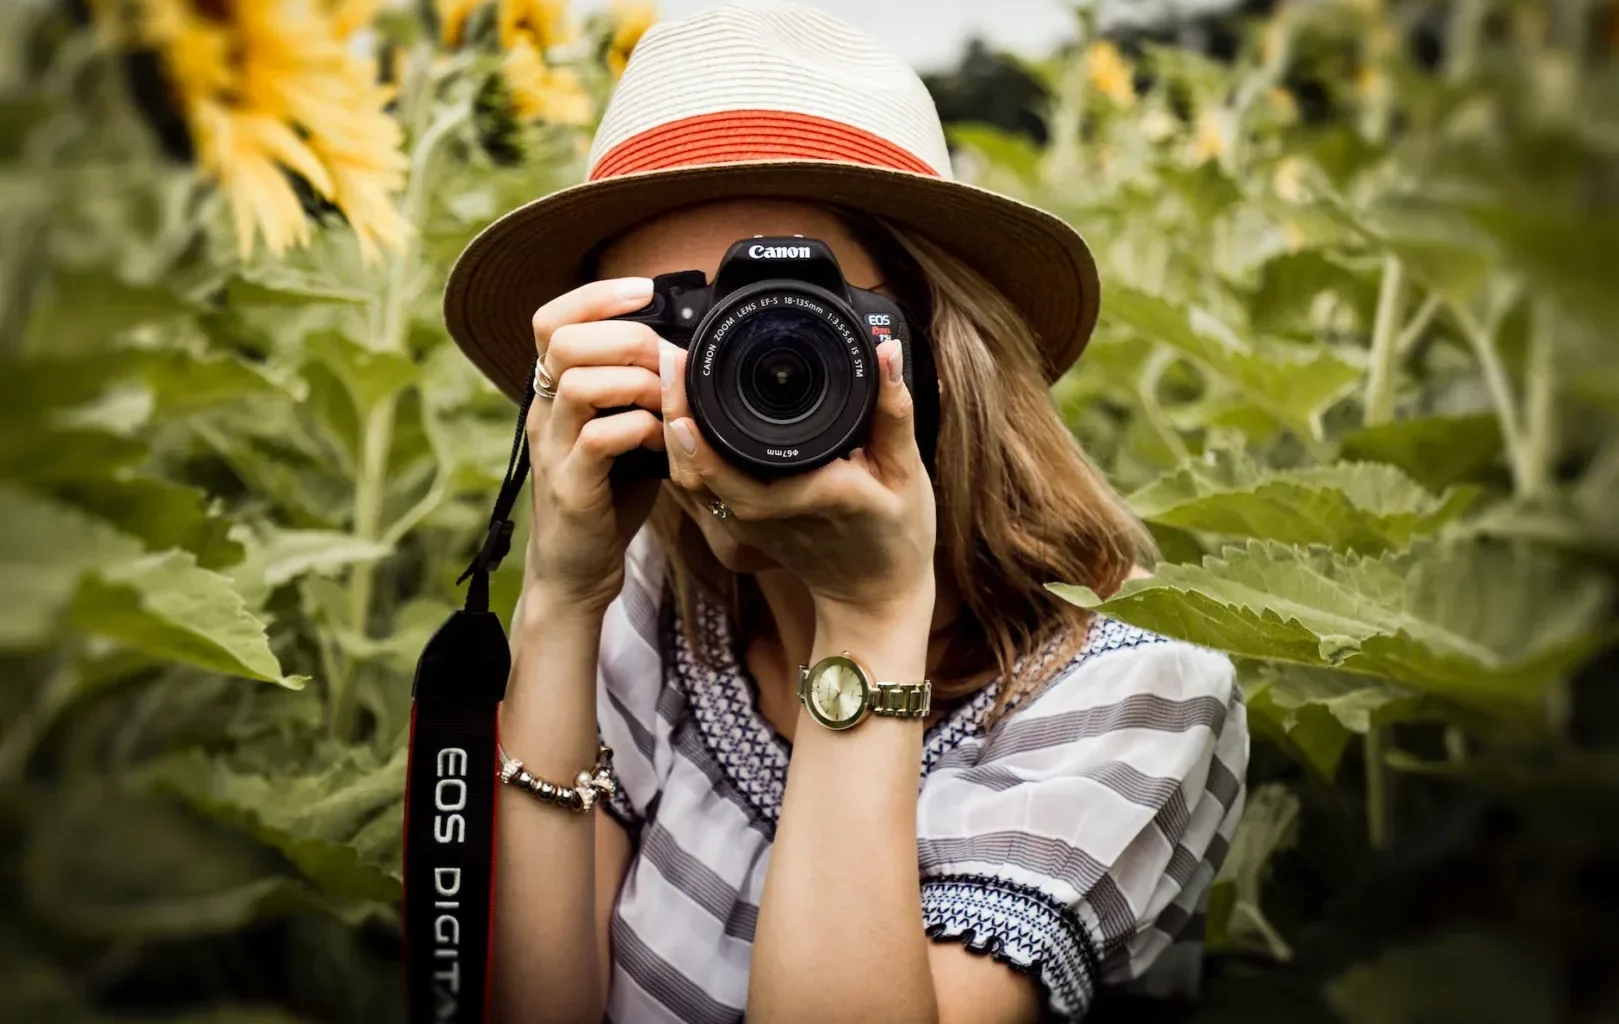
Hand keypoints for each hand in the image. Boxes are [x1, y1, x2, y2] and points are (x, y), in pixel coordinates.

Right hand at [523, 277, 665, 615]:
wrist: (575, 570)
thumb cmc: (607, 495)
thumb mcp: (622, 430)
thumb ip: (640, 392)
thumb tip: (686, 352)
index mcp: (553, 392)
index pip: (550, 319)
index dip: (595, 295)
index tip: (644, 289)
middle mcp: (543, 413)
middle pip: (564, 341)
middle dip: (627, 337)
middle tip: (667, 360)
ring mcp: (552, 450)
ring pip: (579, 383)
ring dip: (637, 383)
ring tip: (667, 402)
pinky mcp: (570, 487)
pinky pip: (599, 438)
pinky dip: (640, 429)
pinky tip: (661, 442)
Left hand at [660, 338, 936, 628]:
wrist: (874, 595)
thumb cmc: (896, 536)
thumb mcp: (906, 472)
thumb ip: (893, 410)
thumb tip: (885, 351)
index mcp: (807, 495)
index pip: (733, 464)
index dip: (698, 424)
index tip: (685, 371)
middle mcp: (766, 514)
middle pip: (695, 466)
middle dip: (673, 410)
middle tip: (671, 358)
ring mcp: (747, 525)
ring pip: (688, 479)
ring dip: (671, 429)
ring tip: (672, 376)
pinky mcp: (740, 527)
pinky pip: (699, 489)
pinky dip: (684, 452)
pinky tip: (683, 415)